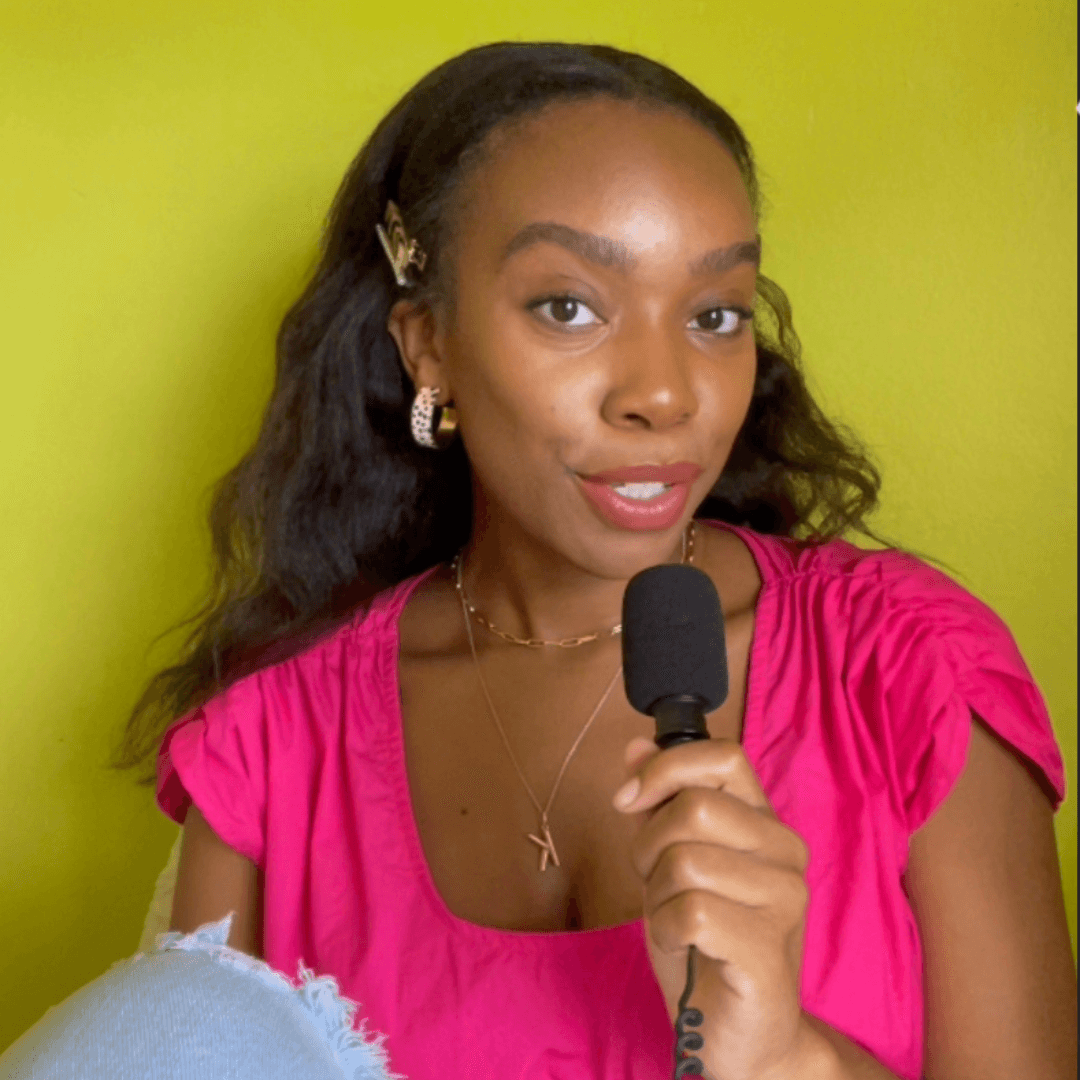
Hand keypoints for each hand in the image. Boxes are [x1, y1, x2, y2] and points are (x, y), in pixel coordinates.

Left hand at [612, 736, 811, 1079]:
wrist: (738, 1032)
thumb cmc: (705, 940)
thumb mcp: (670, 862)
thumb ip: (658, 805)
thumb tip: (636, 747)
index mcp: (764, 822)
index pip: (723, 757)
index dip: (666, 769)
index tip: (630, 800)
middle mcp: (785, 851)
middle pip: (693, 808)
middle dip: (650, 845)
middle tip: (657, 881)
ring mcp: (785, 900)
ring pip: (685, 861)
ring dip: (657, 894)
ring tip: (675, 919)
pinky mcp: (769, 948)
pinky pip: (690, 911)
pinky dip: (665, 929)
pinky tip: (681, 944)